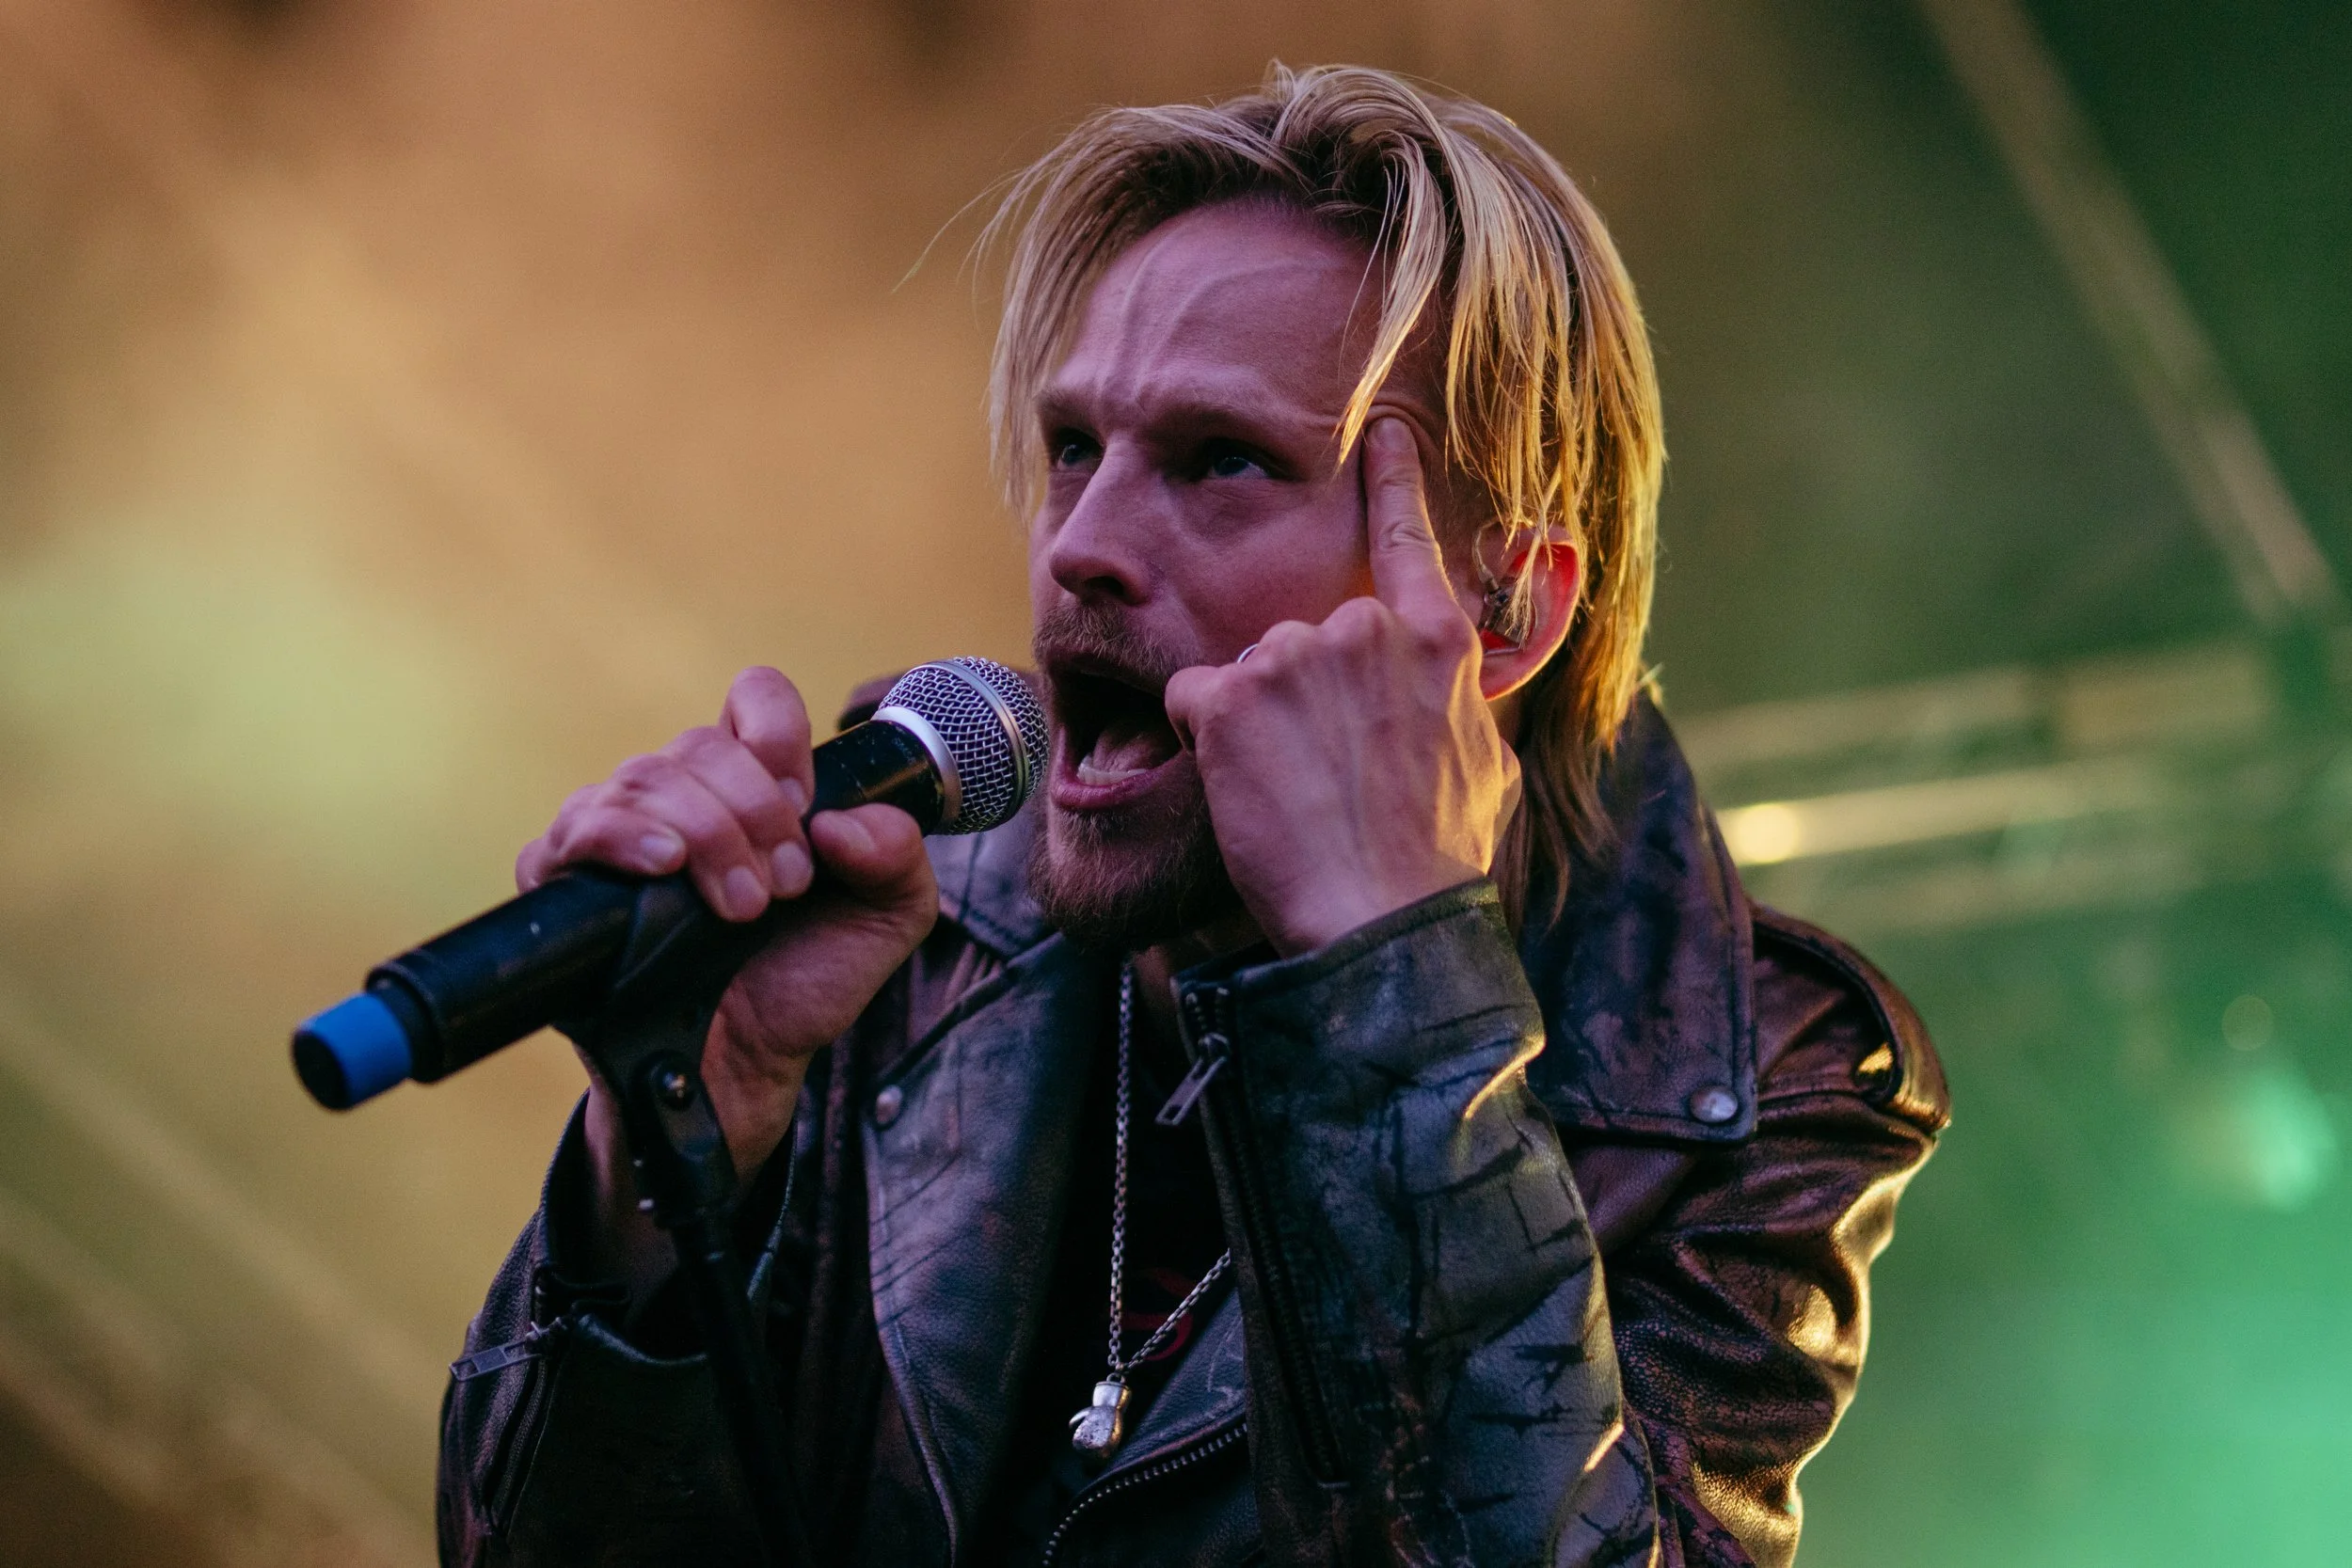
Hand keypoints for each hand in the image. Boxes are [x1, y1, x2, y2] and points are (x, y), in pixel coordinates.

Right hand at [516, 667, 936, 1294]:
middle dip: (752, 813)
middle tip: (781, 888)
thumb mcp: (885, 922)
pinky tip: (661, 867)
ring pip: (643, 779)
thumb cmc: (803, 982)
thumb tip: (843, 823)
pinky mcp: (564, 881)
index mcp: (751, 784)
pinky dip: (620, 838)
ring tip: (739, 907)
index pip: (753, 700)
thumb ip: (899, 860)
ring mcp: (617, 833)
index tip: (803, 805)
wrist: (745, 1069)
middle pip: (699, 744)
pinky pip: (572, 831)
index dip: (778, 736)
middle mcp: (680, 795)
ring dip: (706, 836)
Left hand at [1162, 418, 1520, 955]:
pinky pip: (1188, 700)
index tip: (1380, 430)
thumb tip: (1461, 689)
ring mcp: (1288, 656)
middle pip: (1302, 636)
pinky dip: (1202, 742)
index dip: (1390, 480)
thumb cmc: (1437, 863)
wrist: (1382, 923)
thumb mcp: (1486, 769)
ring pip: (1247, 672)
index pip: (1405, 538)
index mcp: (1434, 642)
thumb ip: (1459, 705)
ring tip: (1295, 793)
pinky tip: (1245, 790)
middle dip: (1299, 696)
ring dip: (1254, 725)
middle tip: (1325, 776)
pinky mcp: (1224, 697)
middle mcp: (1360, 629)